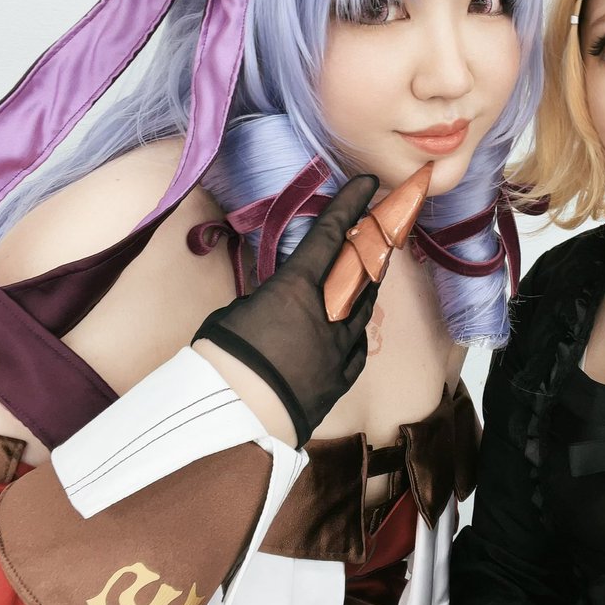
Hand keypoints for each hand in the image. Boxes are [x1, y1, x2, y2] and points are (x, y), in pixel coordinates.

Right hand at [193, 175, 379, 444]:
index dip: (352, 205)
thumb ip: (264, 300)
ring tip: (369, 268)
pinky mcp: (341, 378)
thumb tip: (272, 303)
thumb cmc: (223, 361)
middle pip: (360, 266)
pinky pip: (358, 345)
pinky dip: (357, 328)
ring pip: (365, 305)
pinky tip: (355, 325)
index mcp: (298, 287)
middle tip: (381, 222)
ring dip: (368, 282)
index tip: (368, 185)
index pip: (332, 234)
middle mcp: (329, 311)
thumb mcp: (236, 313)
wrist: (239, 420)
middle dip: (372, 240)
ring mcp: (340, 346)